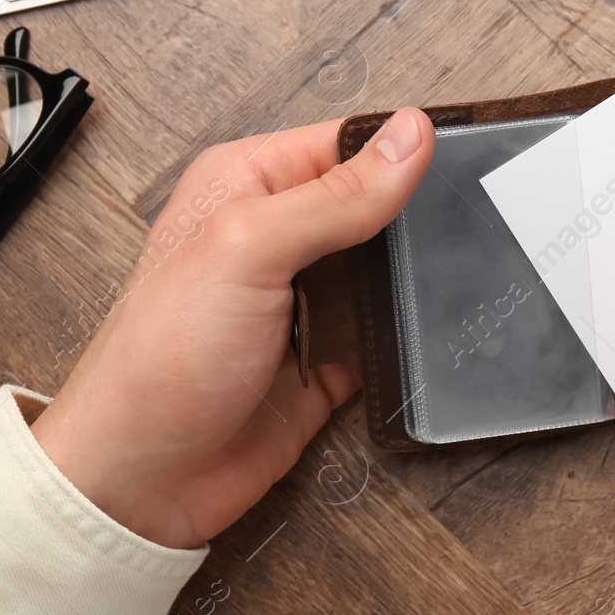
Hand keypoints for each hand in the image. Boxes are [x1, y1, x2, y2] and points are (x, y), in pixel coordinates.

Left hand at [30, 109, 434, 549]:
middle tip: (470, 222)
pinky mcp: (324, 361)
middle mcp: (274, 238)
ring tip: (458, 278)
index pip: (344, 144)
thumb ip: (336, 193)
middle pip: (372, 207)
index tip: (461, 157)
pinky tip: (428, 334)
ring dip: (415, 282)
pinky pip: (386, 336)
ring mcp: (302, 302)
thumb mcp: (250, 247)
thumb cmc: (160, 358)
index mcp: (246, 186)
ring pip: (386, 273)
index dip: (400, 149)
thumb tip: (407, 137)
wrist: (145, 477)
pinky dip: (407, 339)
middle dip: (416, 218)